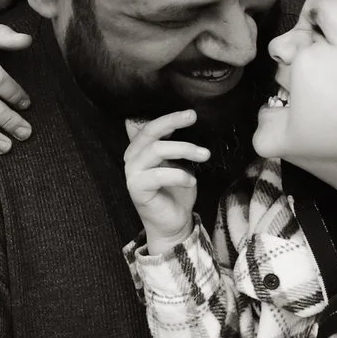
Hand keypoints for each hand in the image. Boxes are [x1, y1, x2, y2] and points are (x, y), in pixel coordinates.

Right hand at [122, 111, 206, 251]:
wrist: (172, 223)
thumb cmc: (176, 192)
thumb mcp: (179, 162)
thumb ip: (176, 144)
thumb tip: (187, 120)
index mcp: (140, 148)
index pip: (152, 126)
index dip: (170, 118)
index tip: (191, 114)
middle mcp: (132, 157)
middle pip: (150, 132)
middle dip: (172, 122)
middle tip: (193, 117)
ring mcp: (132, 173)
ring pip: (156, 150)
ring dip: (184, 149)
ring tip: (205, 154)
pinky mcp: (136, 189)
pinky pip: (159, 175)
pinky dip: (179, 175)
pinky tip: (192, 181)